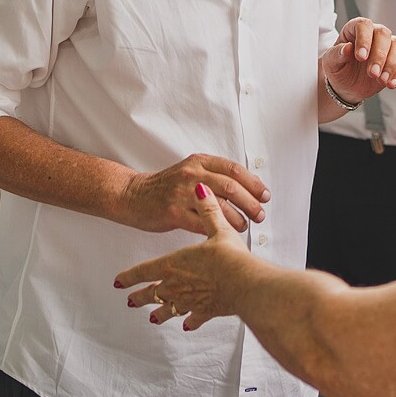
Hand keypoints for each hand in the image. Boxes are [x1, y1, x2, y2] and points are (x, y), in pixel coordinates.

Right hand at [117, 153, 269, 234]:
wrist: (131, 195)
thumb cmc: (164, 187)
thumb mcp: (189, 172)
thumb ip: (213, 176)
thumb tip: (246, 188)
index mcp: (198, 162)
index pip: (234, 169)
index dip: (253, 183)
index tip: (264, 195)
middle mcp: (192, 174)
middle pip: (232, 187)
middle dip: (251, 202)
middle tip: (260, 213)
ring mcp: (182, 193)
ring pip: (221, 206)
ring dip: (239, 218)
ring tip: (246, 225)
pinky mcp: (174, 212)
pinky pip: (203, 223)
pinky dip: (219, 229)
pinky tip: (226, 234)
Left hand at [117, 182, 250, 330]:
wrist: (245, 284)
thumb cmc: (228, 259)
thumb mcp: (217, 229)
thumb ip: (207, 210)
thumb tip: (201, 189)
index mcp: (174, 265)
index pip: (145, 271)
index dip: (130, 276)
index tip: (118, 282)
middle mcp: (178, 286)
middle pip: (154, 292)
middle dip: (141, 296)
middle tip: (131, 301)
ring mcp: (191, 301)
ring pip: (170, 309)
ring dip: (160, 313)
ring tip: (153, 318)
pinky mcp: (207, 311)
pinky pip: (195, 318)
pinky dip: (191, 321)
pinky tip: (188, 325)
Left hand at [322, 17, 395, 103]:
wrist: (347, 86)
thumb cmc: (338, 69)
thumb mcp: (330, 63)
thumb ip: (336, 54)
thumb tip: (347, 48)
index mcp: (355, 29)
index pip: (364, 25)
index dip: (364, 39)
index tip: (361, 57)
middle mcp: (373, 34)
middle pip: (383, 34)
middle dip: (379, 55)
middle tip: (372, 73)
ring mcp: (387, 46)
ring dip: (391, 64)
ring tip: (381, 80)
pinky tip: (391, 84)